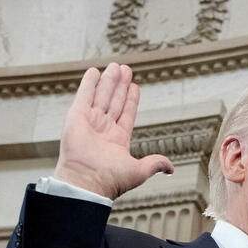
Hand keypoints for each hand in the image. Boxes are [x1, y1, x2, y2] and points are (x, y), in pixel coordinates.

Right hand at [53, 63, 173, 199]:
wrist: (88, 180)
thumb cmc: (111, 179)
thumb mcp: (140, 170)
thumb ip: (155, 163)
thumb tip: (170, 169)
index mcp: (117, 140)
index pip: (126, 114)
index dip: (130, 100)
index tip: (135, 87)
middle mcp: (103, 129)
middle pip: (114, 101)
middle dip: (120, 85)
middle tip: (126, 69)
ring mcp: (90, 121)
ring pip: (102, 95)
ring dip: (109, 80)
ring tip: (116, 66)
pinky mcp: (76, 116)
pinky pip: (84, 95)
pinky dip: (89, 83)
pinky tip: (94, 72)